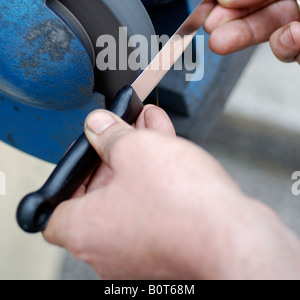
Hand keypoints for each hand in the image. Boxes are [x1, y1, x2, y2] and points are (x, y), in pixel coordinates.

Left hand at [44, 106, 299, 279]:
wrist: (234, 241)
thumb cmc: (182, 207)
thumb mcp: (135, 149)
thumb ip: (109, 135)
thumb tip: (98, 126)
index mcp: (86, 230)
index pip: (54, 209)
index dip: (68, 177)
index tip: (85, 153)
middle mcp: (108, 249)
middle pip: (99, 194)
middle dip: (115, 151)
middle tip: (126, 126)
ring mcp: (139, 253)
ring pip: (131, 196)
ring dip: (140, 159)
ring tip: (152, 125)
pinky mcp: (169, 249)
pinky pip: (155, 207)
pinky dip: (158, 178)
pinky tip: (170, 147)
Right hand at [204, 0, 299, 62]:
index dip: (236, 2)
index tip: (214, 16)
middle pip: (267, 18)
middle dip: (240, 31)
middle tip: (218, 40)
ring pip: (282, 44)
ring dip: (278, 44)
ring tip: (284, 37)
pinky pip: (297, 57)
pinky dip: (291, 50)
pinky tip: (296, 39)